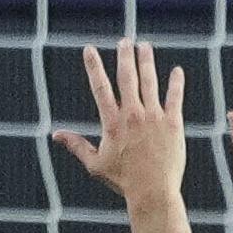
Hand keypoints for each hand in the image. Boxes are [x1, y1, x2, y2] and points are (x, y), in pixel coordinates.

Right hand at [52, 39, 187, 209]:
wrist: (152, 191)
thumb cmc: (122, 180)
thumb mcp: (94, 163)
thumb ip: (76, 145)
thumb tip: (55, 134)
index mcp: (112, 122)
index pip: (100, 87)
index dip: (94, 66)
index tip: (89, 49)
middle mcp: (133, 115)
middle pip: (127, 78)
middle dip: (125, 57)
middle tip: (124, 41)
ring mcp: (154, 118)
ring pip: (150, 83)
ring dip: (147, 62)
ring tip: (145, 46)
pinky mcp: (173, 124)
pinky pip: (175, 98)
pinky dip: (176, 84)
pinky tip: (177, 71)